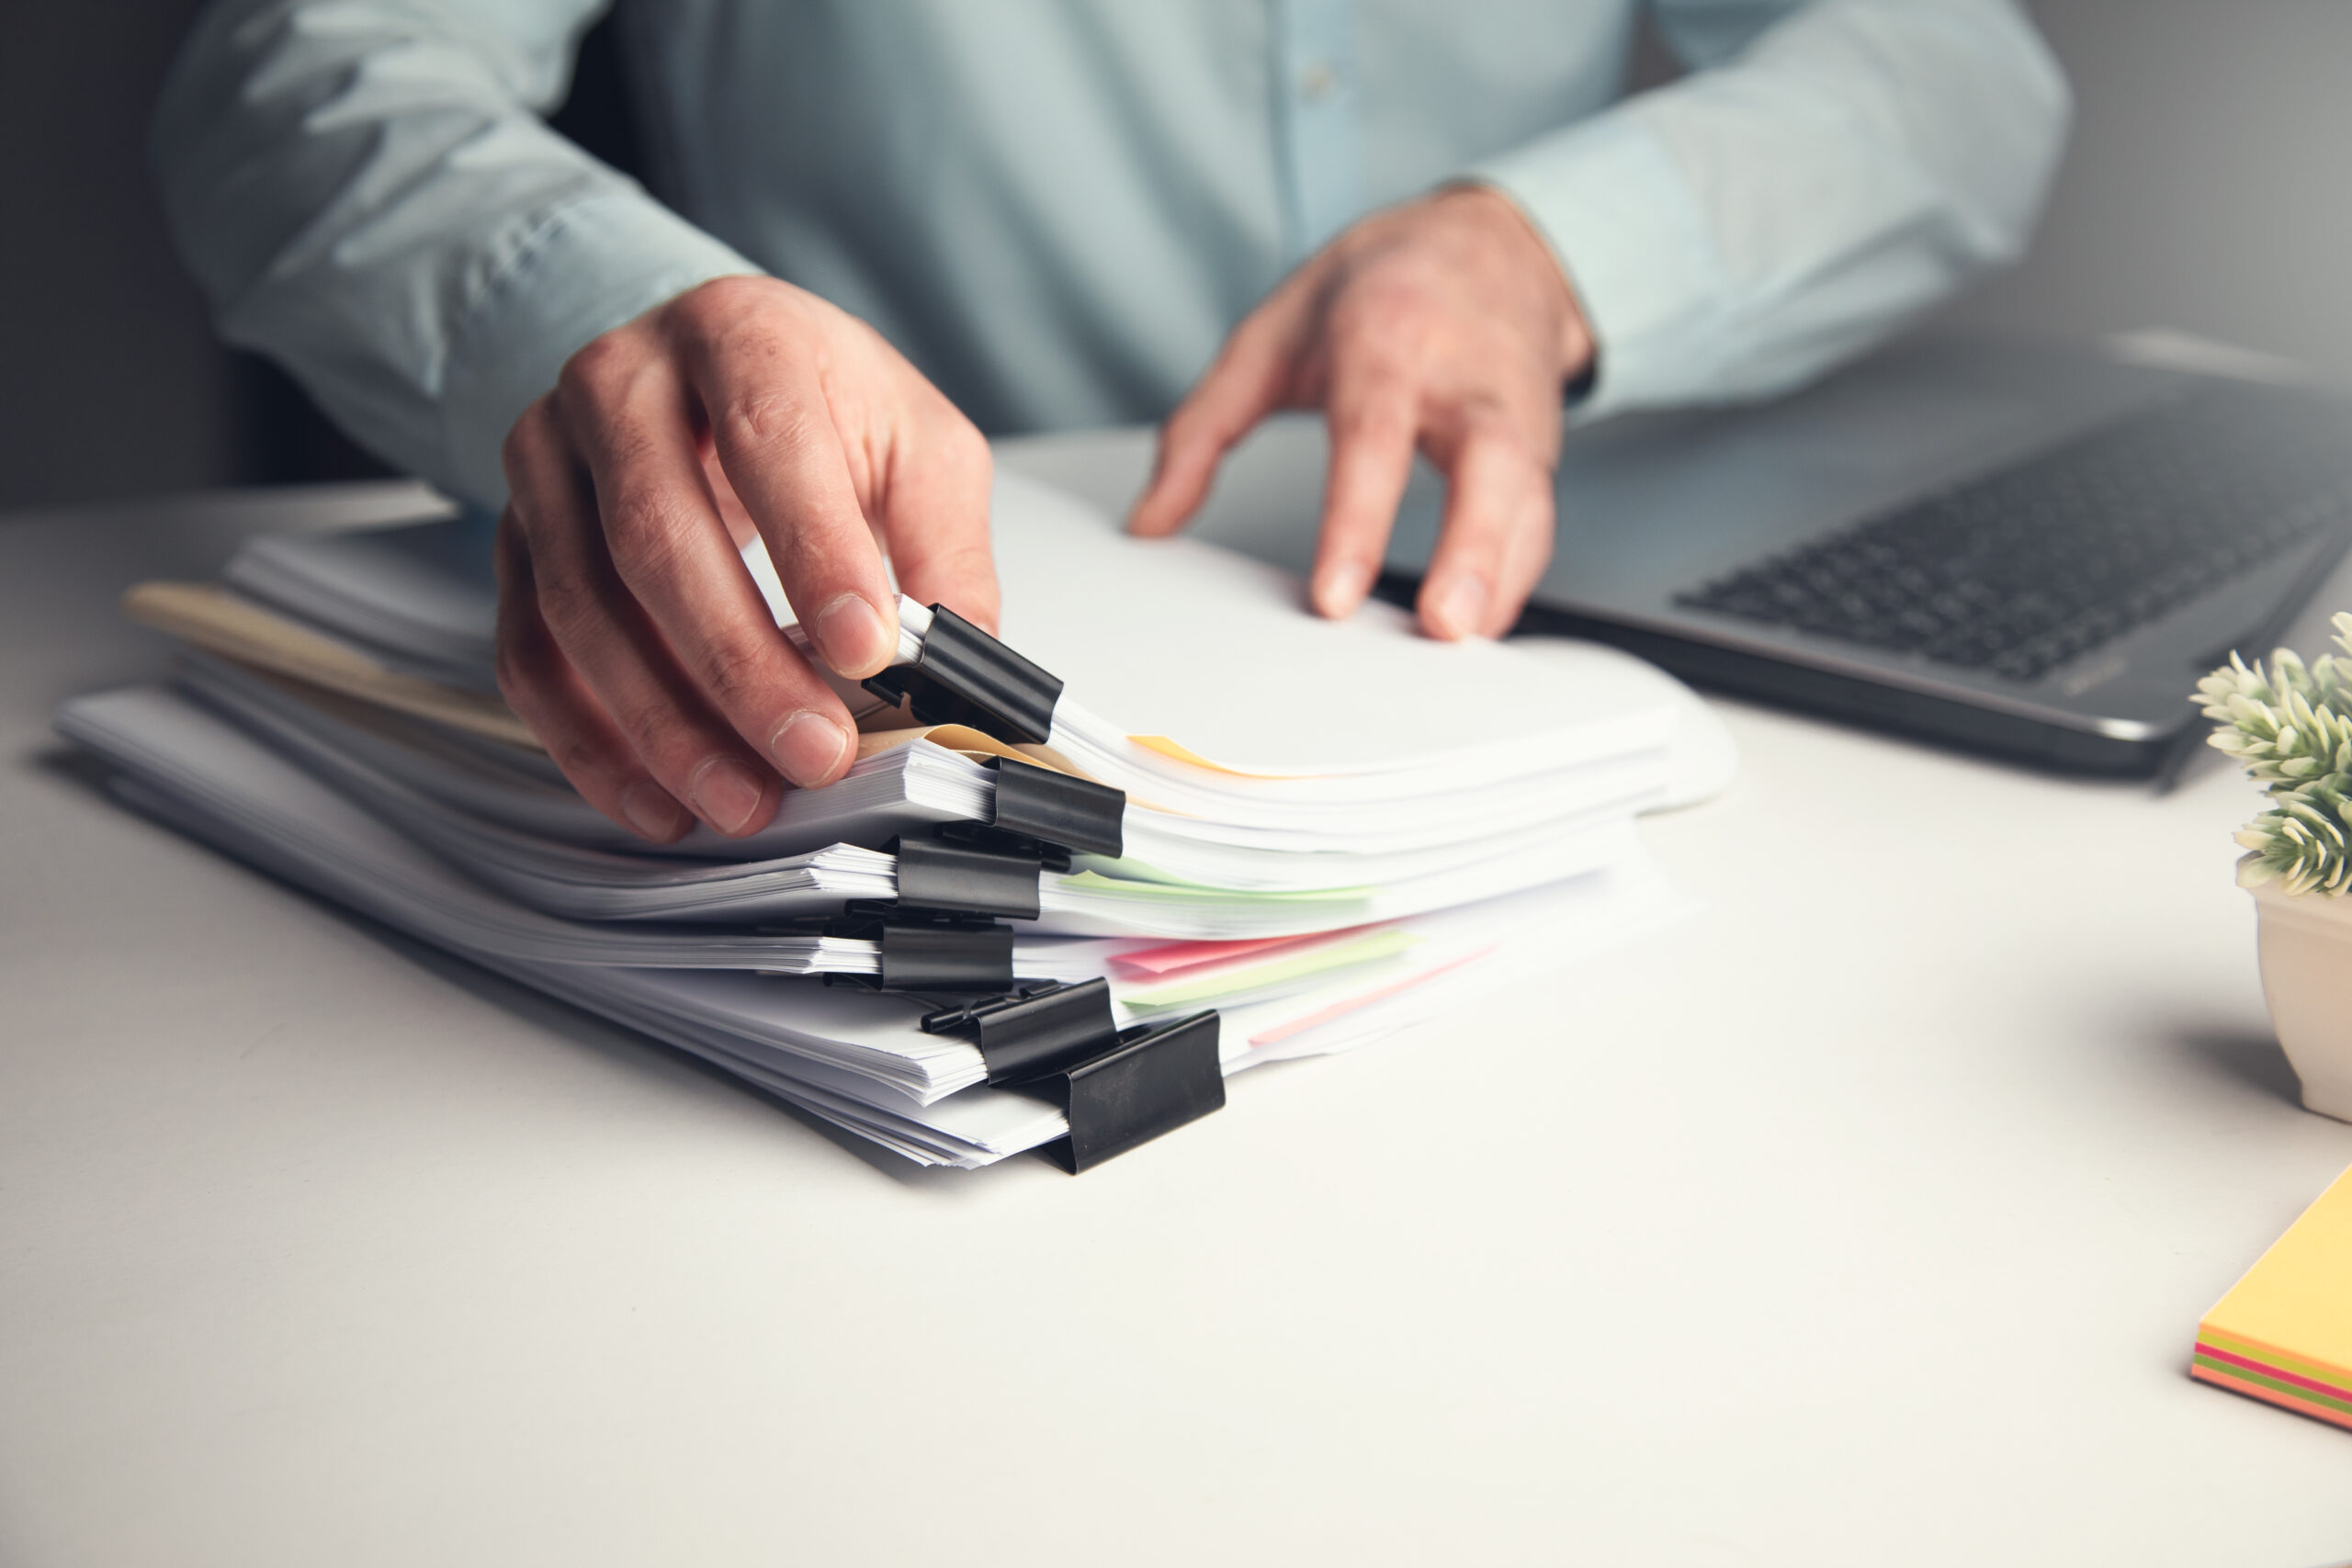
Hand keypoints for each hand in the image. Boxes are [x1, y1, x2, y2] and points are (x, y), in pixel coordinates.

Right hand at [495, 274, 995, 842]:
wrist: (712, 368)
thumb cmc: (822, 405)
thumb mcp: (918, 447)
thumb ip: (944, 551)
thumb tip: (965, 671)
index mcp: (739, 337)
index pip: (767, 442)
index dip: (814, 554)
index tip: (866, 653)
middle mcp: (622, 382)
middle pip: (655, 534)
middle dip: (738, 665)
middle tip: (812, 754)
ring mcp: (549, 458)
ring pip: (580, 605)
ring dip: (662, 723)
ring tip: (742, 800)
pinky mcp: (516, 535)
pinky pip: (529, 651)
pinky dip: (588, 742)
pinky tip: (656, 798)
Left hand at [1128, 185, 1591, 638]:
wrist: (1489, 243)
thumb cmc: (1379, 287)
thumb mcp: (1270, 335)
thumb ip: (1203, 430)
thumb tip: (1152, 519)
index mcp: (1387, 340)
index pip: (1373, 437)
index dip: (1357, 521)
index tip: (1335, 597)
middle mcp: (1463, 377)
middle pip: (1486, 465)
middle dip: (1472, 549)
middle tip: (1442, 626)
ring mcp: (1513, 414)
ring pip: (1527, 499)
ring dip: (1502, 578)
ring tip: (1463, 642)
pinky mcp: (1542, 449)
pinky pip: (1539, 520)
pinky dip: (1516, 577)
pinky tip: (1483, 622)